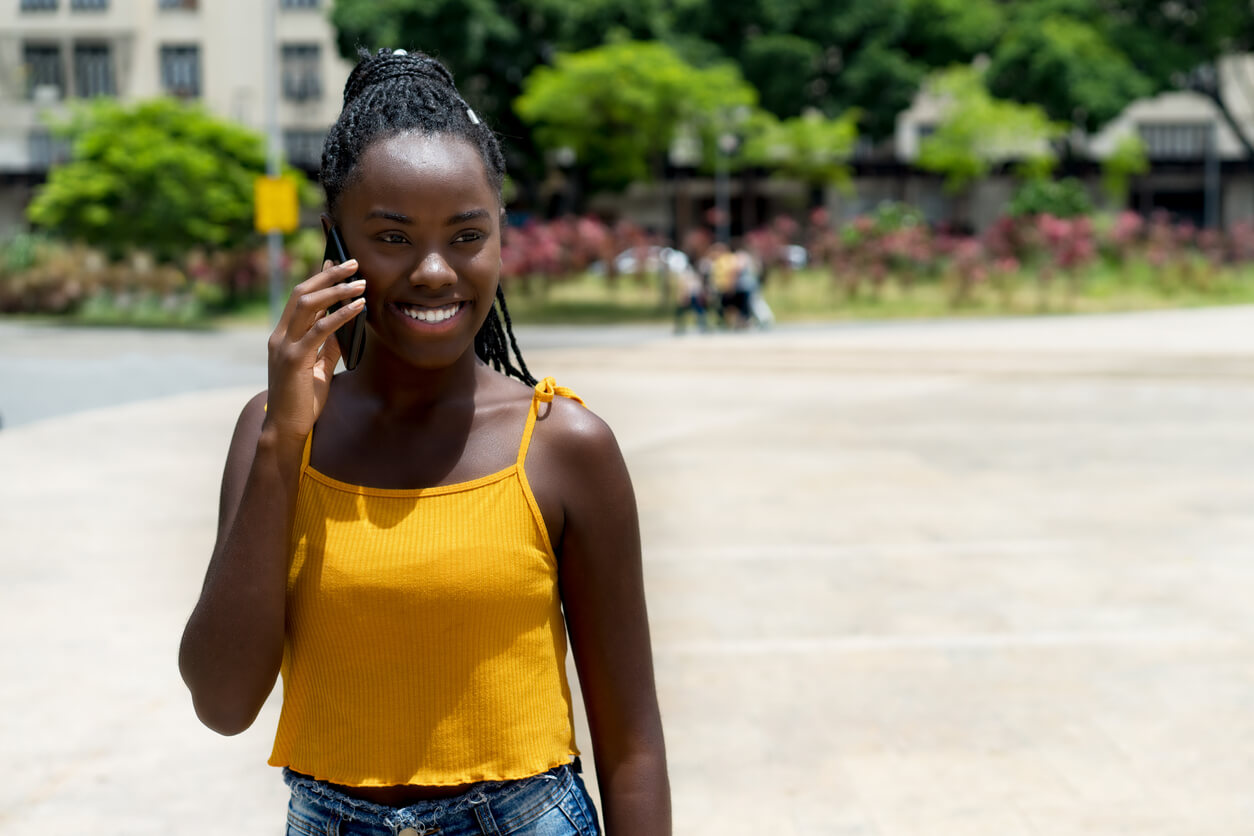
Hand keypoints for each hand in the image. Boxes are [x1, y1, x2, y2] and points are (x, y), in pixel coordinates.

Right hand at [263, 259, 364, 445]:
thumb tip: (346, 327)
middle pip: (303, 294)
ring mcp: (285, 346)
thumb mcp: (318, 368)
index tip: (337, 261)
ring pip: (308, 306)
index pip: (300, 298)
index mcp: (283, 336)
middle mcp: (280, 336)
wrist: (286, 428)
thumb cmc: (302, 400)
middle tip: (353, 262)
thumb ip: (328, 347)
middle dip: (328, 274)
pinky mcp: (295, 359)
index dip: (319, 278)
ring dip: (336, 290)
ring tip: (360, 283)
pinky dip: (340, 315)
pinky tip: (358, 308)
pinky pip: (320, 330)